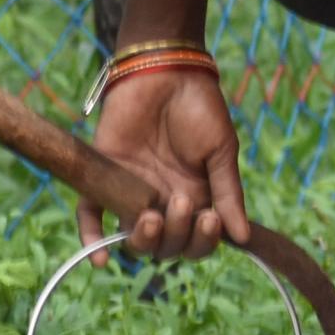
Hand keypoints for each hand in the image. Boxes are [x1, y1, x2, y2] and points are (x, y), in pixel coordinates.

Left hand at [82, 66, 253, 259]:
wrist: (166, 72)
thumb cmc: (200, 108)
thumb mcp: (222, 151)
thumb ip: (229, 193)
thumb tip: (242, 237)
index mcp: (194, 198)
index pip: (196, 241)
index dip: (203, 242)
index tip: (210, 220)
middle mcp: (162, 202)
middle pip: (166, 246)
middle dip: (176, 236)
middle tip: (181, 201)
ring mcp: (132, 192)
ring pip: (133, 238)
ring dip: (144, 240)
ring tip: (152, 218)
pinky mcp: (104, 179)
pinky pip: (91, 216)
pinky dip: (92, 240)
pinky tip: (101, 261)